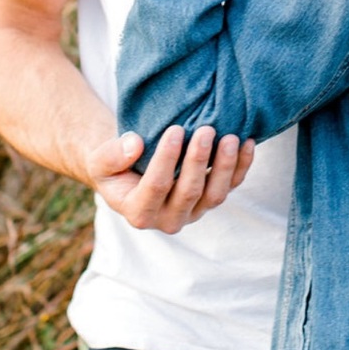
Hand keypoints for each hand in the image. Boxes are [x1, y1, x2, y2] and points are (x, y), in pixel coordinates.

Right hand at [87, 125, 254, 233]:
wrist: (129, 171)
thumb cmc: (114, 166)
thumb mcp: (100, 161)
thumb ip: (111, 155)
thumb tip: (135, 144)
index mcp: (139, 213)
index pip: (157, 187)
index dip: (167, 159)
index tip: (175, 130)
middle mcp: (169, 219)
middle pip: (190, 192)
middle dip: (199, 160)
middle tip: (206, 130)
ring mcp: (194, 211)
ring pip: (215, 195)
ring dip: (225, 166)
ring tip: (231, 138)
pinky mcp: (210, 200)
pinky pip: (231, 187)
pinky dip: (242, 166)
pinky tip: (248, 143)